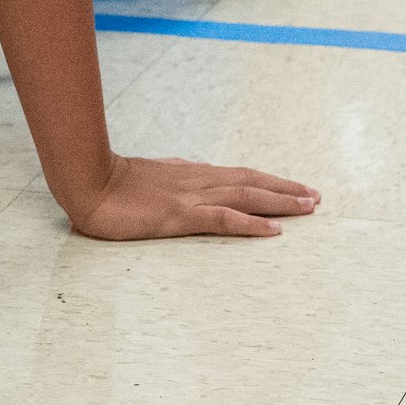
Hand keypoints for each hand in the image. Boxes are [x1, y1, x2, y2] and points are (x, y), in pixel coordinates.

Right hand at [70, 155, 321, 239]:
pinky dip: (251, 224)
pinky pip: (223, 219)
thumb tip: (192, 176)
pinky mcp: (180, 216)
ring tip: (308, 207)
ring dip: (280, 202)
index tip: (295, 187)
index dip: (269, 182)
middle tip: (316, 196)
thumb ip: (176, 178)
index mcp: (192, 174)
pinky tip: (272, 230)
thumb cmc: (115, 184)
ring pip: (246, 196)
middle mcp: (199, 181)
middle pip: (252, 181)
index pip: (240, 175)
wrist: (89, 182)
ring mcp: (191, 197)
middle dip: (286, 190)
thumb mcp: (153, 177)